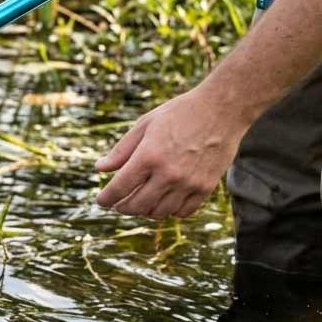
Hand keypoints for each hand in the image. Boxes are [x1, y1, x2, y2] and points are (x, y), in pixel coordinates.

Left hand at [94, 87, 248, 218]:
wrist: (222, 109)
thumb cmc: (179, 113)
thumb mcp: (144, 124)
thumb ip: (121, 150)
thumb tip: (100, 169)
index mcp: (149, 156)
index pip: (119, 188)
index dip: (106, 198)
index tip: (101, 201)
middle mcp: (168, 173)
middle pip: (137, 205)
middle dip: (122, 207)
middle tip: (118, 204)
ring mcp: (189, 183)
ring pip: (159, 212)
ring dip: (145, 211)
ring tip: (139, 202)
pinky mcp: (206, 187)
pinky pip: (183, 211)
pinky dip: (169, 211)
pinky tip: (163, 201)